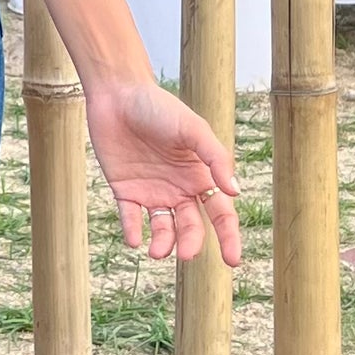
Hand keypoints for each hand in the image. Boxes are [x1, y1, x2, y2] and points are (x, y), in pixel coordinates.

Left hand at [81, 72, 240, 268]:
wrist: (118, 94)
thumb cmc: (159, 107)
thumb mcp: (193, 129)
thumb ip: (215, 158)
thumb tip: (235, 192)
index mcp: (200, 176)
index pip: (220, 213)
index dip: (229, 237)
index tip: (233, 261)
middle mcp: (178, 189)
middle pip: (191, 226)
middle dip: (190, 243)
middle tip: (185, 254)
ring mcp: (152, 192)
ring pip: (162, 228)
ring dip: (162, 243)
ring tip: (157, 251)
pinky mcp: (124, 191)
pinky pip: (130, 219)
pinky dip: (133, 232)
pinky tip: (135, 240)